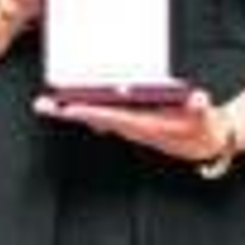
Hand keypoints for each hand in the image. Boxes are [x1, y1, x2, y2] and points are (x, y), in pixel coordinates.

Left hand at [33, 87, 232, 163]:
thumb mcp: (203, 119)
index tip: (70, 108)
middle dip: (68, 112)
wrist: (201, 143)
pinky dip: (84, 109)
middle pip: (95, 117)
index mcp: (146, 126)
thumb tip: (198, 100)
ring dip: (70, 111)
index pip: (113, 117)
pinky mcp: (128, 121)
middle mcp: (131, 127)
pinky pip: (101, 114)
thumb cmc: (200, 128)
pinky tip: (67, 104)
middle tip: (42, 104)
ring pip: (94, 116)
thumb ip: (200, 110)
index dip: (92, 112)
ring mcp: (128, 125)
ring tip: (46, 103)